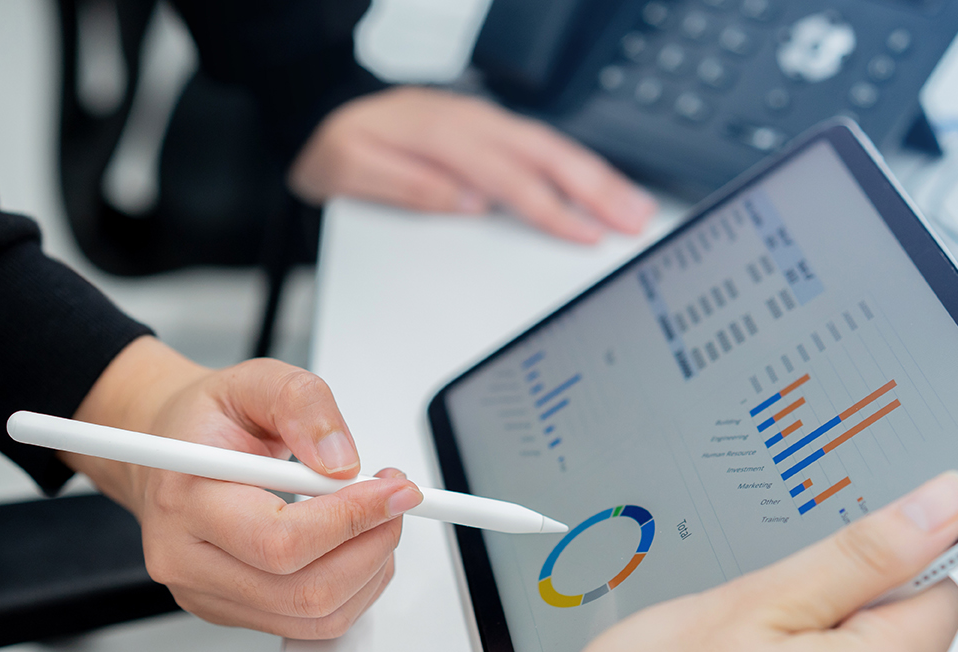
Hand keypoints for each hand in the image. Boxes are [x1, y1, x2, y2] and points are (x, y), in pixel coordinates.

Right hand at [67, 338, 421, 637]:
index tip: (393, 491)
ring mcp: (208, 594)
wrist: (171, 450)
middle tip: (395, 502)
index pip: (279, 539)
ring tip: (377, 519)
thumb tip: (341, 462)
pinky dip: (354, 588)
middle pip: (304, 590)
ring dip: (371, 570)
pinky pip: (312, 623)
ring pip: (316, 616)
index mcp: (185, 500)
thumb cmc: (206, 421)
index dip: (351, 520)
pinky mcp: (232, 611)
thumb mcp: (254, 382)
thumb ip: (302, 405)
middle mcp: (186, 559)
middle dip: (372, 546)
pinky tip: (356, 546)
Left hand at [289, 86, 656, 243]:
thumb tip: (465, 204)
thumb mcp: (353, 172)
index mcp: (442, 135)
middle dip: (598, 190)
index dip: (553, 209)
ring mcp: (483, 123)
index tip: (586, 234)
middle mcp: (471, 123)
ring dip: (598, 177)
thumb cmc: (337, 145)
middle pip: (547, 156)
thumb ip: (409, 187)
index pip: (510, 179)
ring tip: (636, 207)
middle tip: (636, 220)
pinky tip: (600, 186)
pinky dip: (577, 166)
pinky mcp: (487, 131)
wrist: (321, 110)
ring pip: (552, 148)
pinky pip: (541, 146)